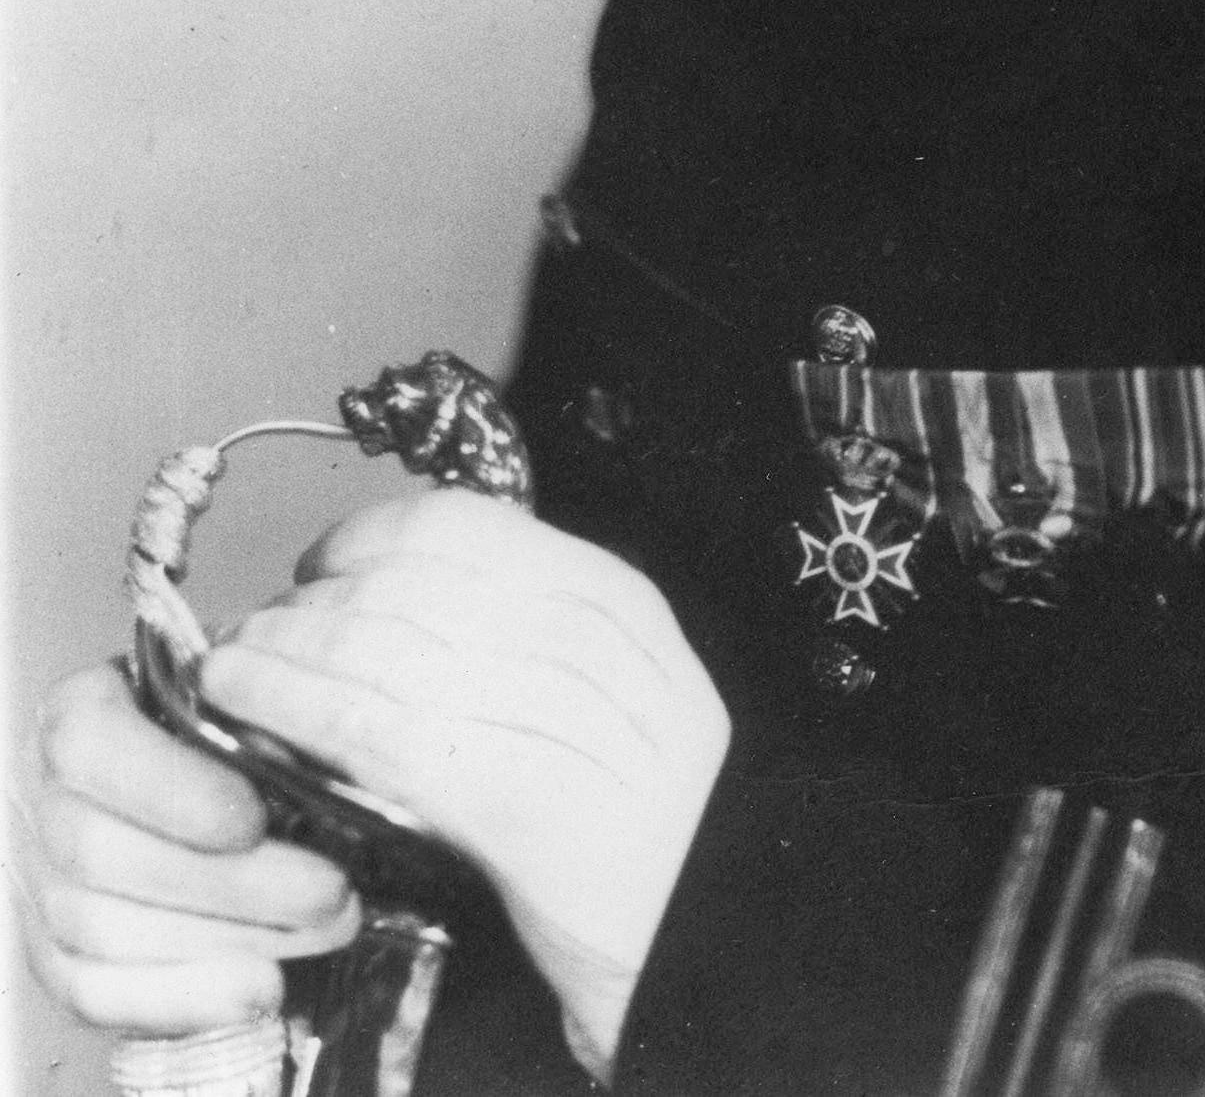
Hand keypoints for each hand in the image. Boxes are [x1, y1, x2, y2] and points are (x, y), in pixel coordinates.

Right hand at [19, 659, 359, 1035]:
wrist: (202, 780)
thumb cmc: (228, 715)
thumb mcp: (245, 673)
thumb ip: (258, 685)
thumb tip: (293, 717)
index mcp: (78, 708)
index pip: (87, 744)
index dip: (167, 789)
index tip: (253, 818)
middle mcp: (43, 796)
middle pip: (98, 854)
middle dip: (226, 883)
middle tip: (328, 890)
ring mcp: (40, 882)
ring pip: (100, 930)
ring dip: (220, 941)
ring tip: (318, 931)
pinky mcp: (57, 954)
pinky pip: (95, 993)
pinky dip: (181, 999)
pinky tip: (259, 986)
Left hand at [200, 492, 730, 1080]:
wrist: (719, 926)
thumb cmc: (661, 824)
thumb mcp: (618, 693)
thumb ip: (539, 641)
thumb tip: (415, 610)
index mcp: (610, 598)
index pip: (462, 527)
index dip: (368, 537)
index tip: (322, 568)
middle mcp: (582, 635)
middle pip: (408, 581)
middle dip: (312, 602)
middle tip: (258, 631)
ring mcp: (552, 707)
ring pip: (378, 644)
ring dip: (282, 650)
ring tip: (234, 669)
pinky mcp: (511, 792)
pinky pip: (373, 725)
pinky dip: (293, 705)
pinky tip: (246, 708)